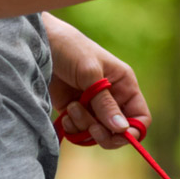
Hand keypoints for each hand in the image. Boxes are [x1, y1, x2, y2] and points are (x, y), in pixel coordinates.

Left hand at [42, 13, 150, 148]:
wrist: (39, 44)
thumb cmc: (70, 49)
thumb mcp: (90, 74)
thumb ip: (105, 103)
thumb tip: (122, 129)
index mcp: (124, 86)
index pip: (140, 117)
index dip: (133, 130)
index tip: (117, 134)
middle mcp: (113, 98)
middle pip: (119, 131)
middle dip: (106, 134)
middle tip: (92, 129)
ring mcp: (93, 106)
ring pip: (98, 133)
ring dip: (85, 127)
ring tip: (72, 107)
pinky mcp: (75, 111)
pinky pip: (80, 132)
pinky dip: (73, 128)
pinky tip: (66, 113)